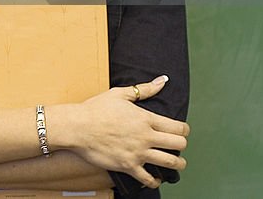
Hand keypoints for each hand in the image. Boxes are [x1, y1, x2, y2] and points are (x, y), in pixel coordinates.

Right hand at [65, 75, 189, 187]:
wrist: (77, 127)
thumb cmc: (96, 109)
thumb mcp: (120, 94)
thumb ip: (144, 89)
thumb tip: (162, 81)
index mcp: (146, 118)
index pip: (178, 127)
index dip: (184, 130)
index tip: (181, 131)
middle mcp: (146, 136)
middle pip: (179, 144)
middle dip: (182, 145)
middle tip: (178, 145)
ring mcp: (138, 153)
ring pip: (171, 163)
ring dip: (178, 164)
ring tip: (177, 164)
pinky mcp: (128, 166)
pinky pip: (149, 179)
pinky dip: (155, 181)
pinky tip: (155, 178)